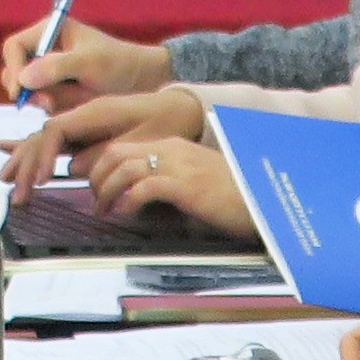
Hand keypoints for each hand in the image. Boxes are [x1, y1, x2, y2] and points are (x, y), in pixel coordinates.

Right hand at [0, 17, 171, 112]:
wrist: (147, 83)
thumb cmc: (119, 63)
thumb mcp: (89, 63)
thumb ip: (55, 67)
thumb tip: (23, 79)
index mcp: (48, 32)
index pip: (14, 47)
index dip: (12, 68)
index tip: (21, 91)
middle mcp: (45, 50)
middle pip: (16, 71)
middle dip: (31, 89)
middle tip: (48, 103)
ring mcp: (51, 72)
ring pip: (32, 91)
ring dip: (50, 100)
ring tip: (77, 100)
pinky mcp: (60, 91)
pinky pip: (46, 103)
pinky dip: (59, 108)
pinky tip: (80, 104)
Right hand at [1, 83, 200, 191]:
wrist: (184, 106)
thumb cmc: (167, 119)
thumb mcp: (143, 138)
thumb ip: (105, 151)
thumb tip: (75, 167)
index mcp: (94, 111)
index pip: (55, 131)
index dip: (43, 155)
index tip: (41, 179)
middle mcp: (82, 114)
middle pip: (43, 136)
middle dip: (26, 163)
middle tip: (17, 193)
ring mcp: (83, 121)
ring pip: (45, 138)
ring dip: (25, 159)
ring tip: (7, 180)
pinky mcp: (87, 130)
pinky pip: (55, 140)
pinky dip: (35, 150)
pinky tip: (14, 152)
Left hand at [80, 130, 247, 236]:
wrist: (265, 201)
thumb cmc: (235, 195)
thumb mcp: (196, 179)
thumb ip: (169, 179)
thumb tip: (140, 196)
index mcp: (173, 147)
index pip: (124, 148)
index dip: (103, 166)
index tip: (97, 185)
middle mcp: (172, 151)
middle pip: (116, 154)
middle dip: (97, 176)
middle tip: (94, 199)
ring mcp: (178, 166)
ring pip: (124, 168)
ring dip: (106, 189)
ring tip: (103, 209)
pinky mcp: (185, 185)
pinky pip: (144, 187)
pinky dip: (128, 199)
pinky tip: (124, 212)